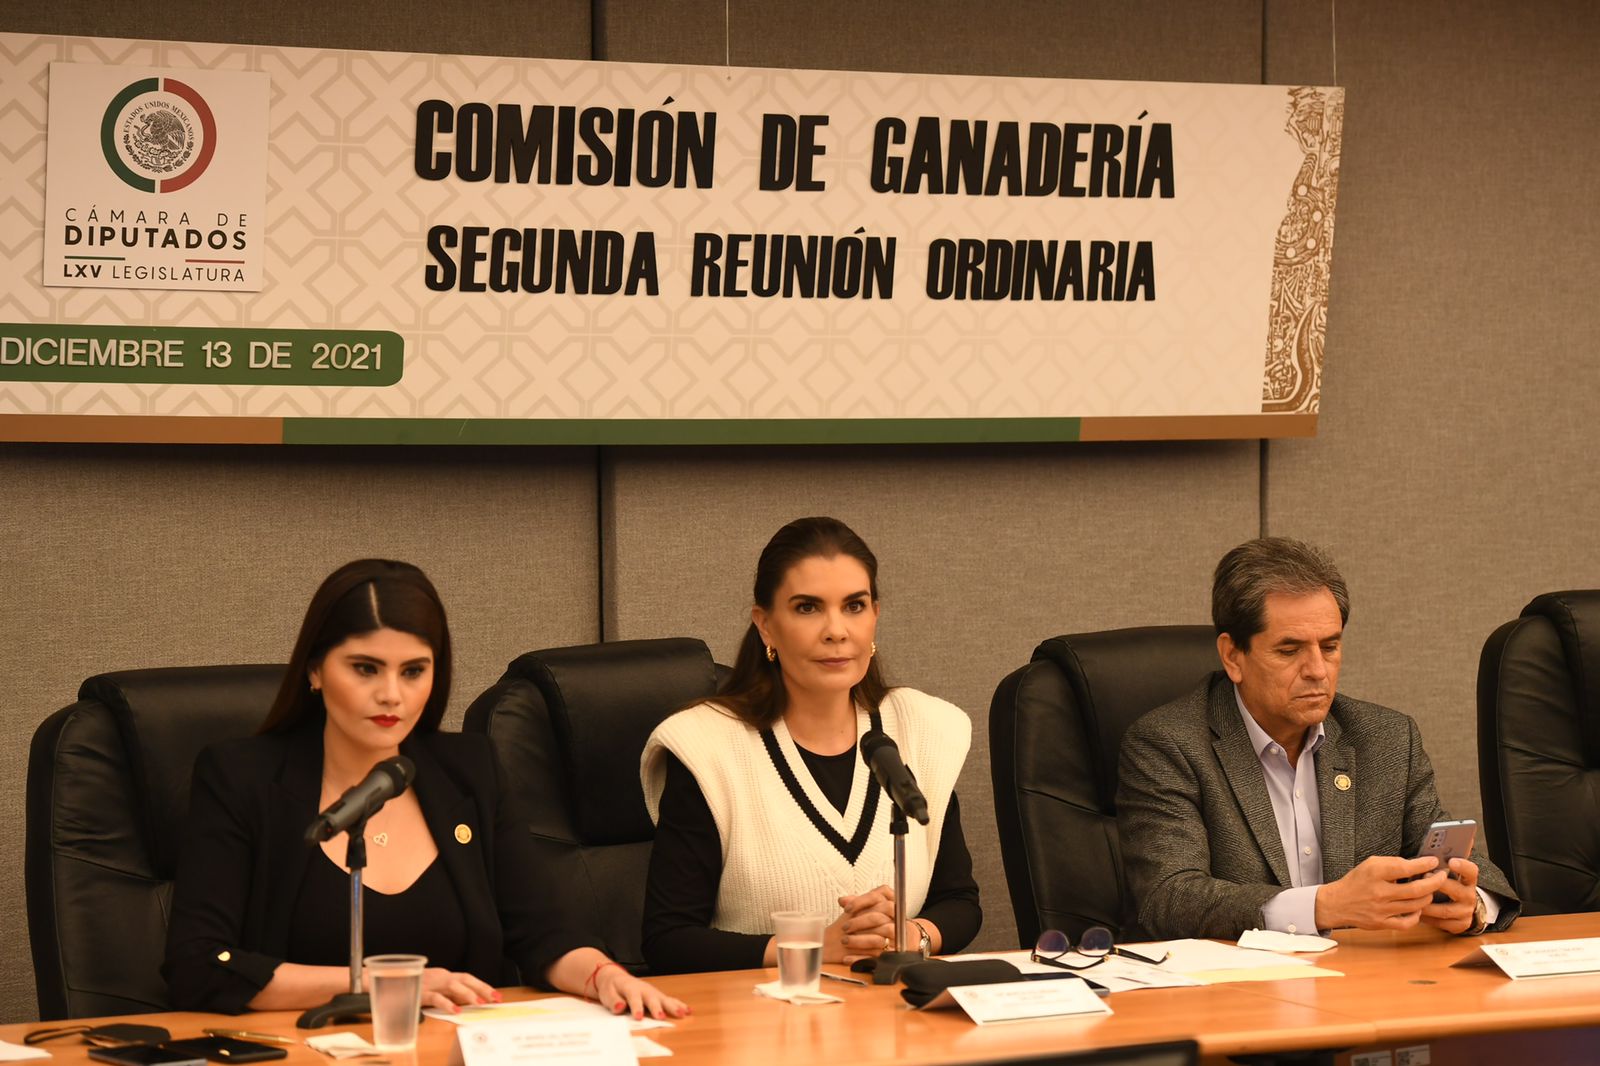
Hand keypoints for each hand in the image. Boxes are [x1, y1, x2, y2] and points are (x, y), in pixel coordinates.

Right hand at [419, 967, 499, 1011]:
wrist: (386, 980)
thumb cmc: (411, 986)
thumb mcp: (433, 989)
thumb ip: (447, 994)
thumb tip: (466, 1004)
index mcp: (444, 975)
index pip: (467, 978)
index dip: (482, 985)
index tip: (496, 995)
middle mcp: (440, 976)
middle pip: (465, 979)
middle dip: (482, 988)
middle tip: (496, 998)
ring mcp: (430, 983)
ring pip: (453, 986)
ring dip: (468, 994)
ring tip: (480, 1004)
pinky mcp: (420, 992)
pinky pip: (436, 997)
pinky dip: (447, 1003)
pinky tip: (456, 1011)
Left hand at [593, 966, 690, 1021]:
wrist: (615, 977)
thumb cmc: (611, 988)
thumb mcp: (607, 994)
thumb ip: (613, 1000)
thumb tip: (619, 1006)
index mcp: (629, 987)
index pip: (633, 997)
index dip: (636, 1007)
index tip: (638, 1017)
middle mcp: (643, 988)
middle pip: (652, 997)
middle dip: (657, 1007)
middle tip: (661, 1017)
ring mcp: (652, 991)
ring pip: (663, 998)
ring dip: (673, 1006)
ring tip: (682, 1013)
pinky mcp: (657, 995)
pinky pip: (669, 999)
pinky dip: (678, 1004)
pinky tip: (687, 1010)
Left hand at [826, 885, 895, 962]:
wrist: (907, 939)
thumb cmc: (885, 922)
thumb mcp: (876, 908)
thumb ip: (860, 903)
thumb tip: (842, 900)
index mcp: (893, 906)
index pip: (877, 897)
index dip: (860, 902)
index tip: (847, 909)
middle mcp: (896, 922)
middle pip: (877, 918)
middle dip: (858, 922)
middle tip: (844, 927)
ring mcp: (896, 939)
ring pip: (878, 939)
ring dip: (858, 941)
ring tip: (845, 941)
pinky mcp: (891, 956)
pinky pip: (875, 958)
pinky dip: (860, 958)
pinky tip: (847, 958)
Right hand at [1314, 855, 1448, 930]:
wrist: (1337, 903)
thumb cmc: (1356, 882)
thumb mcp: (1370, 865)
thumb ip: (1392, 864)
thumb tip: (1416, 866)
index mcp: (1374, 873)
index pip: (1405, 868)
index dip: (1424, 864)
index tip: (1434, 861)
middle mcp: (1378, 892)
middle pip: (1416, 890)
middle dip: (1434, 882)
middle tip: (1441, 876)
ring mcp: (1381, 910)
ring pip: (1416, 906)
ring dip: (1427, 897)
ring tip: (1430, 891)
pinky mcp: (1381, 924)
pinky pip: (1407, 923)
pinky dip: (1417, 916)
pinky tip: (1417, 909)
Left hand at [1420, 857, 1480, 933]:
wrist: (1460, 909)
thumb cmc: (1446, 887)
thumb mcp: (1448, 876)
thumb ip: (1439, 869)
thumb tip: (1420, 860)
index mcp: (1468, 881)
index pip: (1471, 871)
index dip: (1463, 866)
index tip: (1451, 861)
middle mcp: (1470, 896)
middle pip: (1456, 890)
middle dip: (1438, 885)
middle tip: (1424, 877)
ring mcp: (1466, 912)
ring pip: (1445, 910)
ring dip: (1427, 905)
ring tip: (1413, 898)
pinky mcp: (1460, 925)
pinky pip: (1441, 923)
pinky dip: (1427, 918)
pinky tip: (1415, 912)